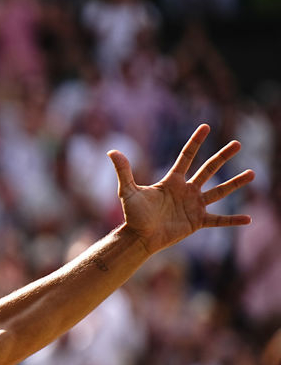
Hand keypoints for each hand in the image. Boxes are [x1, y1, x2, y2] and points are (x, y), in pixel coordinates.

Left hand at [109, 123, 253, 253]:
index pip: (186, 157)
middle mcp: (186, 190)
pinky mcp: (197, 222)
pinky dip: (232, 221)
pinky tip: (248, 219)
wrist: (139, 238)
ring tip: (252, 173)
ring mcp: (194, 205)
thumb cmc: (133, 215)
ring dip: (235, 183)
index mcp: (172, 181)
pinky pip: (219, 220)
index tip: (205, 126)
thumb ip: (124, 171)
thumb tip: (111, 151)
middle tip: (238, 143)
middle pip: (208, 169)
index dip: (195, 142)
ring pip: (219, 191)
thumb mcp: (128, 191)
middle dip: (222, 156)